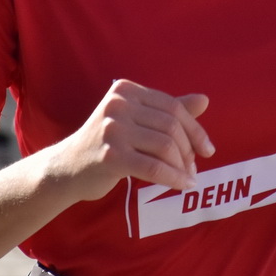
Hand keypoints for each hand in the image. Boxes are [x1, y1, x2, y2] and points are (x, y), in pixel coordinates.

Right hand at [45, 80, 214, 202]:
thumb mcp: (136, 122)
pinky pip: (154, 168)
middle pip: (170, 126)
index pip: (172, 106)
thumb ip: (167, 111)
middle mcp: (118, 104)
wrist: (67, 169)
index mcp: (126, 90)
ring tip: (187, 178)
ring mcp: (112, 129)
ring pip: (165, 147)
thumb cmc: (107, 145)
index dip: (195, 129)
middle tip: (194, 169)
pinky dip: (173, 178)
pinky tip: (182, 186)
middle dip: (189, 150)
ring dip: (182, 166)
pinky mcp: (110, 156)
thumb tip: (205, 99)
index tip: (208, 149)